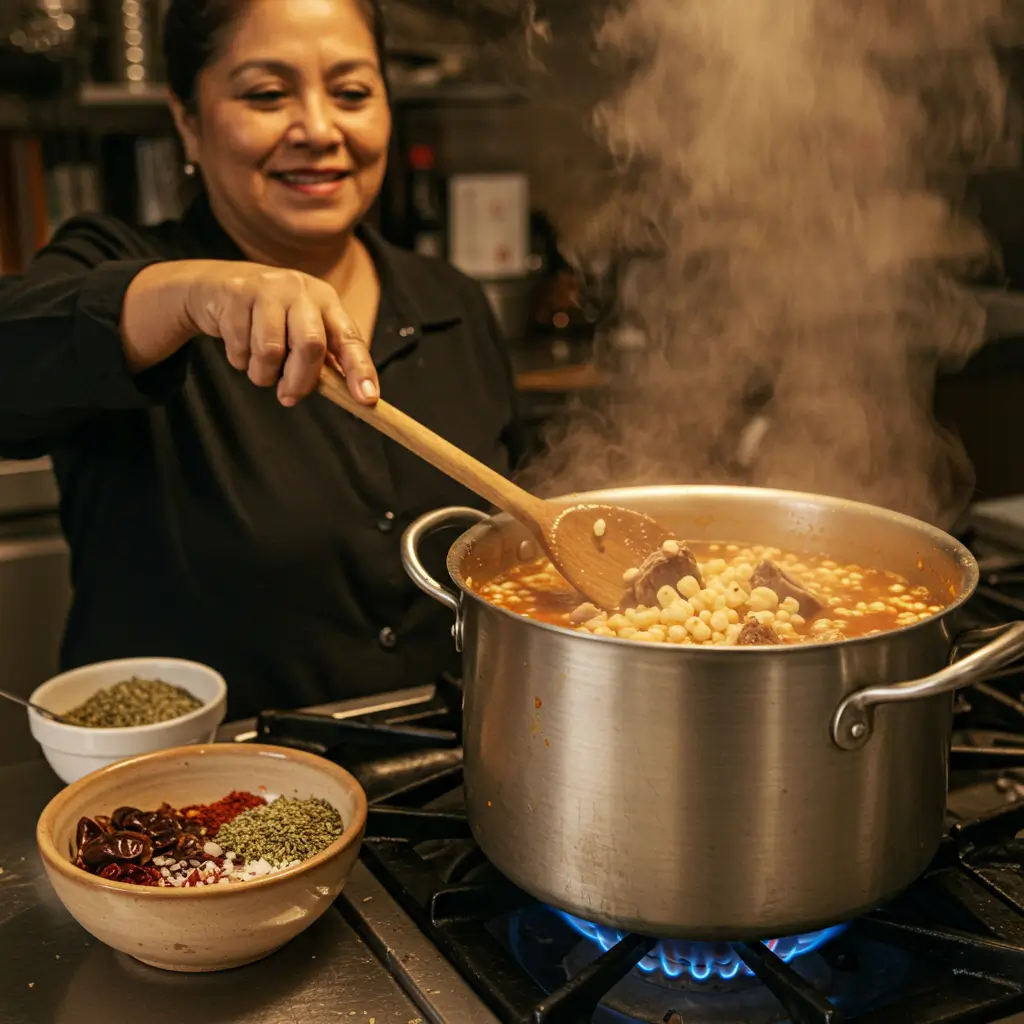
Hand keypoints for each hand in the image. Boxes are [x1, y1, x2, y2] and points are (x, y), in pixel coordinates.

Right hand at [185, 262, 377, 406]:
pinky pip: (240, 346)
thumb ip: (321, 360)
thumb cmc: (268, 318)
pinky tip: (239, 348)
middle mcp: (301, 290)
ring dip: (262, 374)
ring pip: (271, 350)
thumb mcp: (300, 330)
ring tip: (258, 368)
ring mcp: (268, 288)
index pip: (350, 338)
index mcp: (326, 301)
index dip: (361, 370)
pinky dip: (239, 360)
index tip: (367, 400)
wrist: (214, 286)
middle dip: (300, 380)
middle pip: (311, 344)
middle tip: (288, 398)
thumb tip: (346, 397)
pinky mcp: (236, 294)